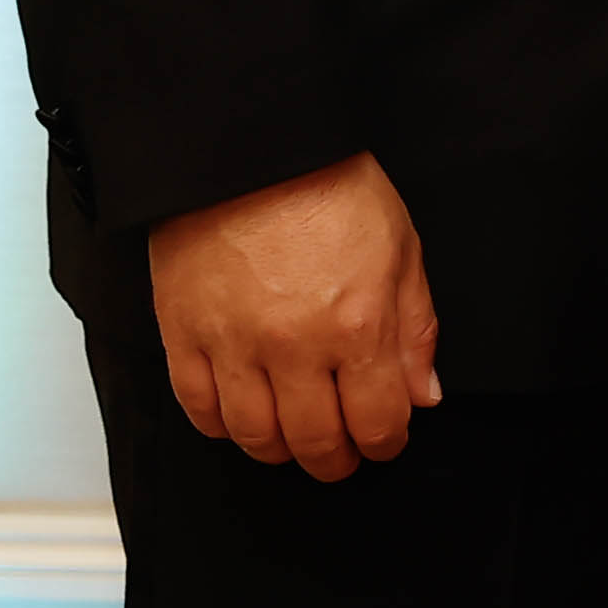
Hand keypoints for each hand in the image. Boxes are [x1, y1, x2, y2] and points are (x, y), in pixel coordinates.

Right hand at [146, 153, 439, 480]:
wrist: (252, 147)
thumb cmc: (329, 185)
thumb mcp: (401, 249)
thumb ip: (415, 330)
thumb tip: (423, 393)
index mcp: (357, 326)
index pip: (377, 421)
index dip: (386, 443)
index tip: (385, 442)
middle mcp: (295, 347)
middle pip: (315, 441)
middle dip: (336, 460)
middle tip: (341, 456)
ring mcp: (234, 345)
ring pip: (255, 436)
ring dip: (280, 451)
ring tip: (294, 440)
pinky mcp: (184, 335)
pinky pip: (199, 407)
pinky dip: (222, 426)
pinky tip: (242, 417)